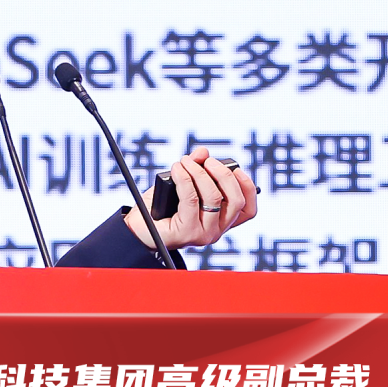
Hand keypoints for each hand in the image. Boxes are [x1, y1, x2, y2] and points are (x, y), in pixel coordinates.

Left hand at [124, 146, 258, 250]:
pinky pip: (191, 199)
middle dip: (224, 174)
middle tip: (207, 161)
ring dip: (200, 173)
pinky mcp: (187, 232)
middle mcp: (216, 231)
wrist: (139, 228)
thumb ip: (195, 170)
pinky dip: (185, 179)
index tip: (237, 169)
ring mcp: (203, 234)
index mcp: (221, 222)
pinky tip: (177, 169)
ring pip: (214, 198)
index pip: (248, 210)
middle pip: (235, 201)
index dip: (247, 187)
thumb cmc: (161, 209)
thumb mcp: (181, 186)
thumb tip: (202, 152)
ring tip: (185, 161)